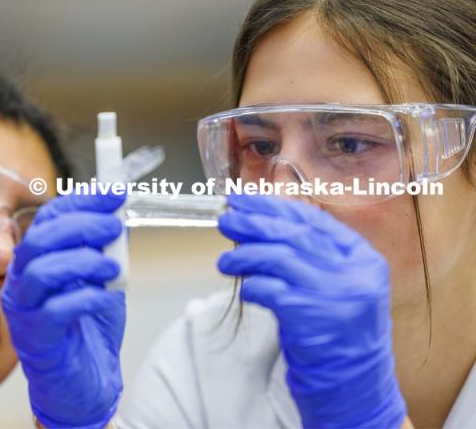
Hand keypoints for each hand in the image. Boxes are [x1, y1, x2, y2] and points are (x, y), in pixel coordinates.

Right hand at [1, 192, 125, 428]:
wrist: (88, 376)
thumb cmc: (91, 322)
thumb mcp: (104, 277)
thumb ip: (108, 249)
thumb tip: (121, 216)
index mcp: (40, 259)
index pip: (51, 218)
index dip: (83, 200)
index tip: (116, 193)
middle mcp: (24, 281)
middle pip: (42, 239)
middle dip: (83, 226)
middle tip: (115, 227)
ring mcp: (25, 310)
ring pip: (42, 271)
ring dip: (84, 261)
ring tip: (113, 269)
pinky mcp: (37, 338)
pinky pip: (56, 310)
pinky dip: (88, 297)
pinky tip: (106, 298)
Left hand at [218, 193, 406, 428]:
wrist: (356, 385)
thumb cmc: (339, 328)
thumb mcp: (339, 283)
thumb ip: (313, 253)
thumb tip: (264, 223)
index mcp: (361, 256)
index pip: (311, 219)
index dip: (273, 205)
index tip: (245, 199)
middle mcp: (354, 271)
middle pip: (293, 233)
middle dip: (253, 222)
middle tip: (225, 219)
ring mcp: (336, 294)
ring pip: (279, 257)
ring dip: (245, 255)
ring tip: (225, 260)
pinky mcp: (314, 319)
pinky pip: (271, 291)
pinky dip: (253, 286)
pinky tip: (245, 289)